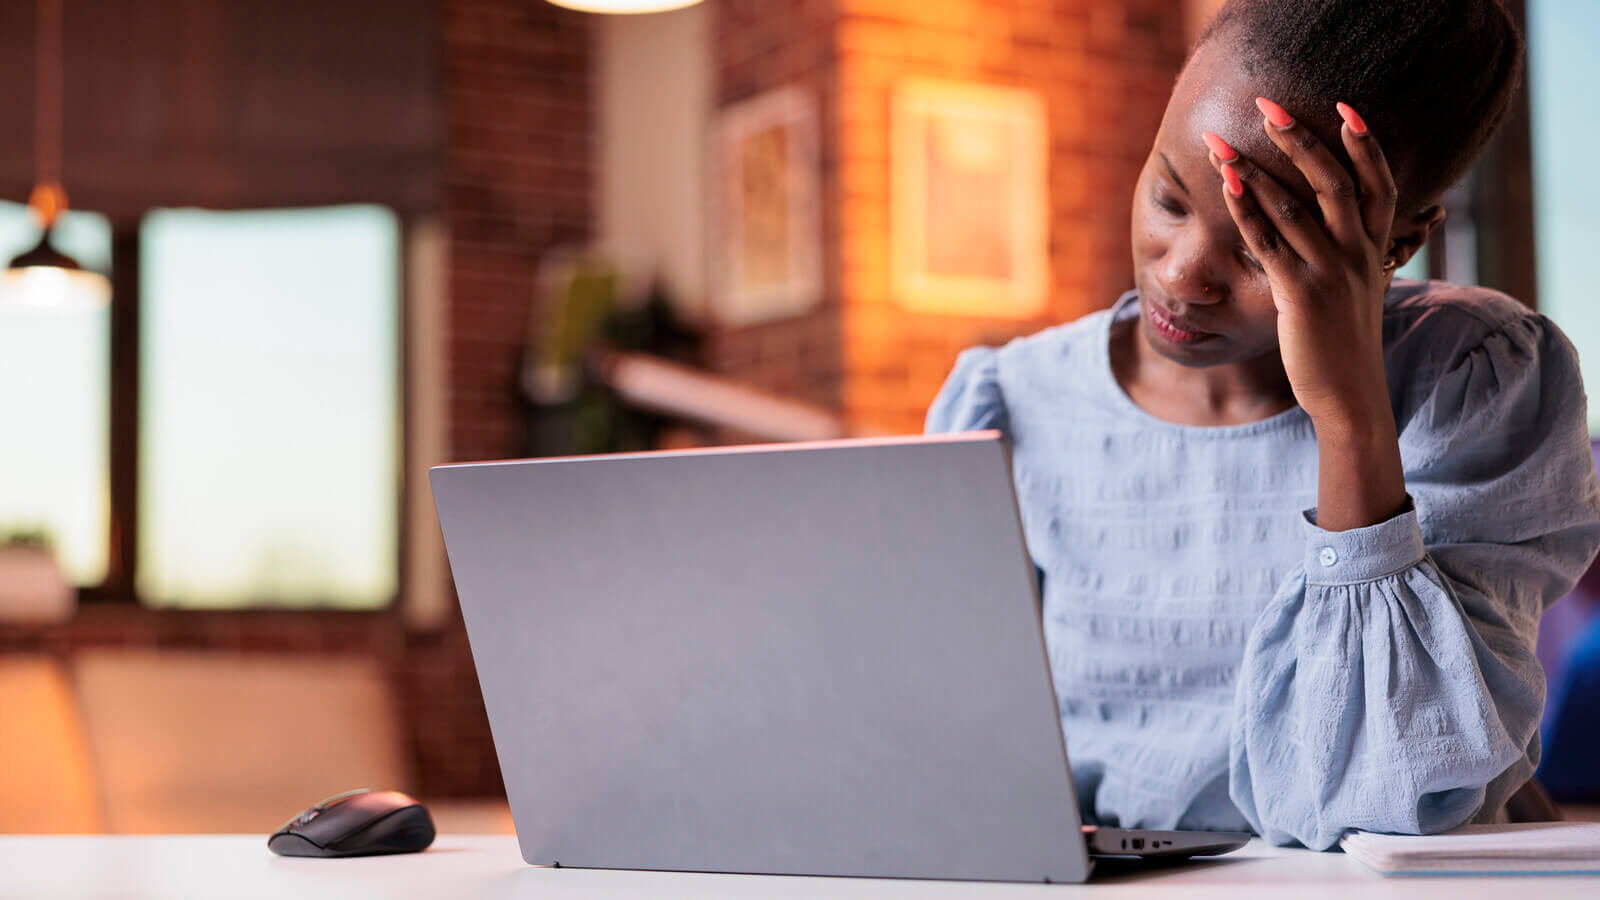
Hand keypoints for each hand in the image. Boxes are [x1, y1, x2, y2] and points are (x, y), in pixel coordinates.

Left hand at [1202, 98, 1396, 433]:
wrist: (1351, 397)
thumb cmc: (1346, 346)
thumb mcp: (1361, 294)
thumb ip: (1358, 259)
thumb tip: (1354, 238)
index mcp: (1375, 250)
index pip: (1380, 184)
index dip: (1365, 145)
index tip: (1347, 107)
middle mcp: (1358, 254)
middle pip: (1334, 182)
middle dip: (1300, 140)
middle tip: (1270, 106)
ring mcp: (1332, 273)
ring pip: (1294, 207)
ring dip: (1254, 170)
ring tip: (1221, 143)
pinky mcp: (1302, 296)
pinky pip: (1269, 243)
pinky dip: (1246, 210)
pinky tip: (1226, 186)